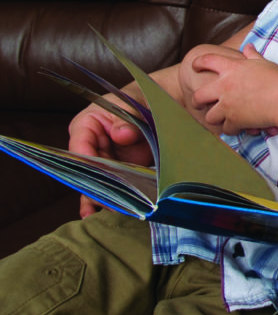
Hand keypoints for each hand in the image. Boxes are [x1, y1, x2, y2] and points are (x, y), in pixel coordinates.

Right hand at [68, 99, 152, 216]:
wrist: (159, 106)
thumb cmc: (139, 101)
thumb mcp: (134, 105)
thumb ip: (127, 120)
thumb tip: (122, 134)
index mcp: (87, 125)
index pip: (80, 145)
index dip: (87, 161)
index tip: (97, 174)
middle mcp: (91, 146)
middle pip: (87, 171)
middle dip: (96, 186)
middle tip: (105, 200)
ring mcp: (104, 161)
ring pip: (98, 183)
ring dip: (103, 197)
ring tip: (111, 209)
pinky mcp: (118, 172)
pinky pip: (109, 189)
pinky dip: (108, 201)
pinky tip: (105, 213)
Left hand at [185, 44, 277, 134]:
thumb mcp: (264, 64)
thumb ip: (253, 56)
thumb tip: (248, 47)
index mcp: (232, 68)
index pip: (207, 61)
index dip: (198, 63)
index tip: (194, 66)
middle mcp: (225, 86)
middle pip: (199, 96)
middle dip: (197, 101)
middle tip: (200, 104)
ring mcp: (228, 104)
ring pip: (210, 116)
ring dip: (216, 118)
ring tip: (222, 119)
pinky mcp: (234, 120)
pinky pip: (226, 128)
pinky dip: (232, 129)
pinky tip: (238, 127)